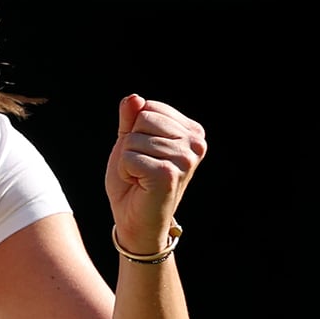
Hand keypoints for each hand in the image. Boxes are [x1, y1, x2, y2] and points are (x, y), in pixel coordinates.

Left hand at [105, 94, 206, 253]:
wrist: (135, 220)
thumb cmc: (134, 181)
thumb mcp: (130, 143)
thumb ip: (131, 119)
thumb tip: (134, 98)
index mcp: (191, 131)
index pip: (149, 107)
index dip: (135, 130)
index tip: (145, 153)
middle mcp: (194, 143)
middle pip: (142, 119)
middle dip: (131, 144)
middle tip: (141, 167)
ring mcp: (185, 158)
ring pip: (133, 139)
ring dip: (127, 160)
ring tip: (140, 177)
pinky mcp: (169, 174)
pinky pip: (128, 157)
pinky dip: (125, 171)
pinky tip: (139, 185)